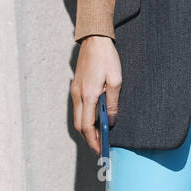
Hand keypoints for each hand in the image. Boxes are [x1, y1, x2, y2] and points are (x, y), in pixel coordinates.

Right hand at [71, 36, 121, 153]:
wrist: (94, 40)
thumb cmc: (107, 59)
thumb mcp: (116, 81)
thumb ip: (112, 104)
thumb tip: (110, 122)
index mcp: (88, 95)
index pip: (87, 126)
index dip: (93, 140)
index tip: (101, 150)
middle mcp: (78, 95)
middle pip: (80, 125)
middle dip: (89, 138)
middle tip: (101, 147)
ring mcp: (75, 91)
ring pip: (78, 117)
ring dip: (87, 129)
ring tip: (100, 136)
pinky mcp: (76, 87)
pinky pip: (78, 108)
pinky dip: (85, 118)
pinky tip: (95, 120)